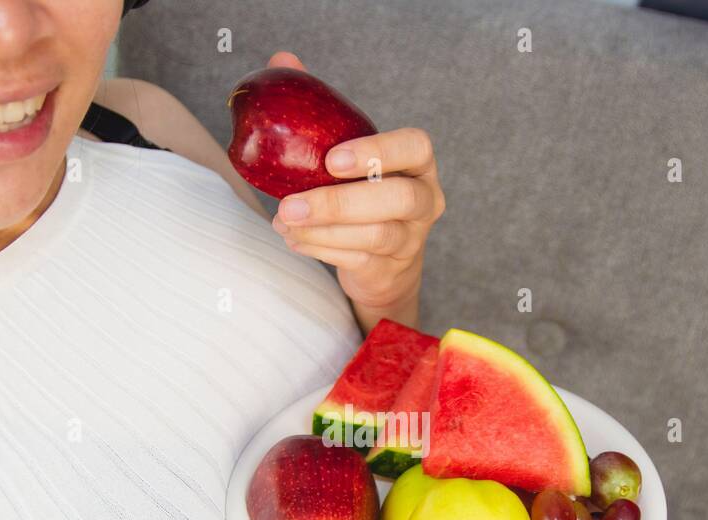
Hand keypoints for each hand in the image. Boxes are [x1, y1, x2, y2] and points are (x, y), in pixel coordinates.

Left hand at [265, 52, 445, 324]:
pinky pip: (358, 261)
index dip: (377, 151)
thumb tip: (282, 60)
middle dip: (339, 203)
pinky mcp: (391, 271)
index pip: (415, 147)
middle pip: (396, 199)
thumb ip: (320, 109)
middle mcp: (425, 201)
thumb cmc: (362, 193)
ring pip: (375, 236)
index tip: (331, 159)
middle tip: (290, 204)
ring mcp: (412, 239)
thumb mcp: (348, 153)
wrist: (384, 264)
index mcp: (418, 164)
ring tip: (283, 222)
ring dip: (322, 231)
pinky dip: (321, 250)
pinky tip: (294, 240)